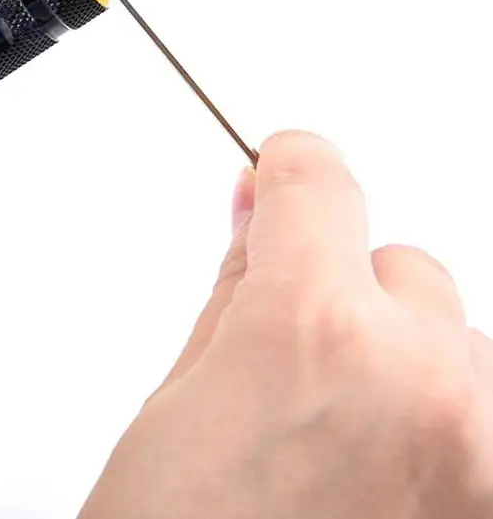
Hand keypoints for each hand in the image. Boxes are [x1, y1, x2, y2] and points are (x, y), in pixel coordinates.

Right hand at [79, 131, 492, 518]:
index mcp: (314, 331)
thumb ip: (240, 286)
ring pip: (457, 338)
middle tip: (299, 375)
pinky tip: (390, 474)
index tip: (285, 172)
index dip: (291, 168)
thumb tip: (262, 211)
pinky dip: (444, 421)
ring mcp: (481, 448)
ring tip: (348, 446)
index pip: (320, 183)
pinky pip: (481, 406)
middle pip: (403, 264)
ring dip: (407, 364)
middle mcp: (421, 377)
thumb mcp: (181, 395)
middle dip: (346, 296)